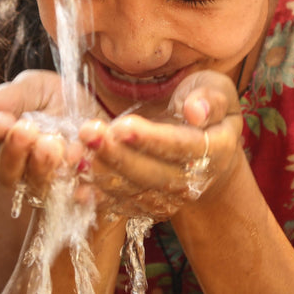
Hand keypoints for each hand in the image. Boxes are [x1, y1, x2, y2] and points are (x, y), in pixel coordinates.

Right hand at [0, 70, 102, 198]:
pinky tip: (78, 160)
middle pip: (6, 174)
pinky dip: (74, 180)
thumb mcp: (35, 88)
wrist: (94, 112)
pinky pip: (70, 194)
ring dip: (42, 165)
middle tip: (26, 130)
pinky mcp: (71, 193)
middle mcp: (16, 170)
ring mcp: (42, 185)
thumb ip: (13, 96)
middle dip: (15, 152)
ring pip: (35, 186)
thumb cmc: (55, 99)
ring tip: (53, 142)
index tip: (2, 120)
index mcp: (0, 143)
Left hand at [77, 70, 244, 219]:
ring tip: (76, 151)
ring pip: (132, 190)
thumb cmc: (207, 107)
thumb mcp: (218, 90)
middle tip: (88, 133)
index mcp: (215, 150)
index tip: (121, 127)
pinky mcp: (147, 203)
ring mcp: (169, 197)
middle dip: (116, 155)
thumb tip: (195, 111)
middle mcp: (192, 181)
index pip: (181, 147)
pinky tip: (77, 182)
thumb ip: (209, 98)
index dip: (150, 140)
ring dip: (100, 173)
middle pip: (151, 173)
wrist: (205, 148)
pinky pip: (121, 203)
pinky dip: (98, 195)